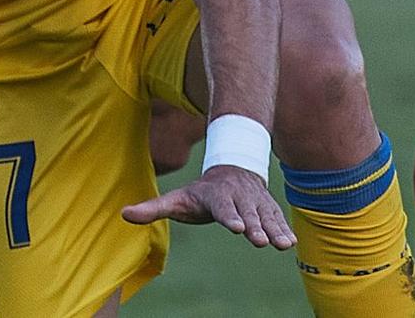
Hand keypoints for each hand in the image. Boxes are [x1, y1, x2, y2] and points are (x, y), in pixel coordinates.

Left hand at [121, 164, 295, 249]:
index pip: (223, 208)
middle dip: (255, 227)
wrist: (233, 168)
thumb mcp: (177, 198)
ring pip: (266, 216)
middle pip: (248, 213)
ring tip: (282, 245)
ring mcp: (255, 201)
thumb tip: (124, 214)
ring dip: (274, 230)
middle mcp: (238, 197)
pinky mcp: (267, 207)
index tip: (237, 228)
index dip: (230, 217)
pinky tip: (290, 242)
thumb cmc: (200, 192)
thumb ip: (153, 208)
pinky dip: (283, 228)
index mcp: (216, 196)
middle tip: (259, 241)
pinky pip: (276, 218)